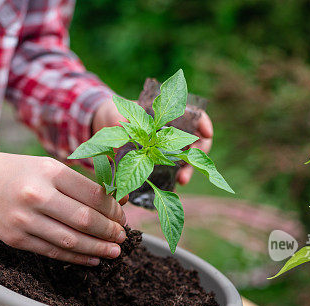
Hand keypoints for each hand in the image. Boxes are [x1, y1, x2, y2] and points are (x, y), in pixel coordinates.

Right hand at [0, 151, 126, 265]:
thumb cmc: (17, 172)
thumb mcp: (47, 167)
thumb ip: (81, 183)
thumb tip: (118, 200)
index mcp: (49, 171)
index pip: (92, 194)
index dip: (113, 209)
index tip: (123, 216)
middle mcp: (37, 194)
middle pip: (84, 219)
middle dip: (109, 231)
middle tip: (123, 236)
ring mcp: (25, 219)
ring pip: (70, 239)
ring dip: (97, 248)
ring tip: (114, 251)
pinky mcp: (16, 238)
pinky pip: (53, 251)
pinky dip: (76, 257)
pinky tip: (92, 258)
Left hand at [91, 96, 213, 184]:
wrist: (102, 126)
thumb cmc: (113, 114)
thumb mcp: (115, 115)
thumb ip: (121, 122)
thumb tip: (122, 128)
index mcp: (165, 114)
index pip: (192, 114)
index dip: (203, 122)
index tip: (206, 133)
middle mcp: (169, 131)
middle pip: (194, 141)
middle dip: (196, 156)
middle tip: (189, 167)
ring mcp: (164, 148)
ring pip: (185, 159)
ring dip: (187, 170)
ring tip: (181, 181)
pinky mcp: (155, 162)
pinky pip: (169, 172)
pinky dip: (172, 180)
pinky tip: (170, 187)